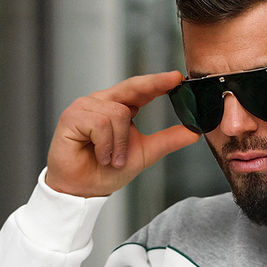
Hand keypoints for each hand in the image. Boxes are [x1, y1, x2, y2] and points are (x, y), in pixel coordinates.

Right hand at [45, 71, 198, 197]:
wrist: (84, 190)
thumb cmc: (107, 170)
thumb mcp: (145, 153)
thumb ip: (167, 140)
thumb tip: (194, 132)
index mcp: (118, 107)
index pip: (140, 89)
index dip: (158, 82)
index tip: (178, 77)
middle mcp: (102, 102)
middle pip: (131, 87)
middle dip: (153, 85)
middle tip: (174, 81)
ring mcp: (85, 106)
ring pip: (118, 114)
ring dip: (120, 144)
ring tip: (112, 159)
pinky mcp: (72, 116)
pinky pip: (100, 124)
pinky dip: (106, 146)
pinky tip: (100, 156)